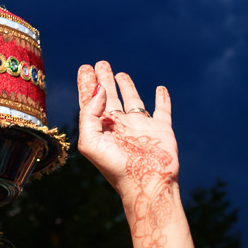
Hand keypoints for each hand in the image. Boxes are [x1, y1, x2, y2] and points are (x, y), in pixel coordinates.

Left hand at [76, 61, 178, 192]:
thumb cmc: (116, 168)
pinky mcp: (161, 129)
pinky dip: (162, 98)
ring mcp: (141, 126)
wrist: (146, 184)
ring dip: (126, 86)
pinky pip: (162, 109)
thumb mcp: (91, 142)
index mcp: (102, 128)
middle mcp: (120, 125)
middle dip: (103, 80)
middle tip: (100, 63)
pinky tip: (161, 89)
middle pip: (110, 97)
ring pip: (133, 100)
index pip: (91, 101)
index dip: (87, 85)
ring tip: (119, 73)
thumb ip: (89, 114)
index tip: (85, 68)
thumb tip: (99, 90)